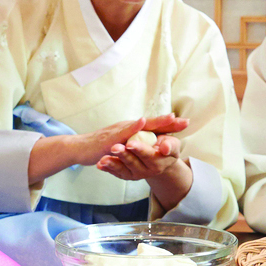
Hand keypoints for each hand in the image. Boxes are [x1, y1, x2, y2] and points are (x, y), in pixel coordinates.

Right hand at [32, 114, 191, 182]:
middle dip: (168, 121)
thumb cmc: (100, 148)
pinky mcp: (111, 136)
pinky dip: (133, 126)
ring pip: (141, 124)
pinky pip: (124, 131)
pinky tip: (142, 122)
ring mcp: (120, 130)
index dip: (169, 125)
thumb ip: (132, 145)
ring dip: (156, 121)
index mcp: (132, 130)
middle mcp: (128, 127)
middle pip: (151, 123)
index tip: (185, 123)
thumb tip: (143, 146)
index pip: (153, 127)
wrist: (80, 149)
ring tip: (171, 117)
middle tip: (185, 120)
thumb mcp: (120, 146)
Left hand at [93, 114, 195, 210]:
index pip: (148, 155)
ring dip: (112, 164)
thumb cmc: (166, 147)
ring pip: (123, 170)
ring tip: (103, 159)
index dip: (140, 149)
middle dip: (123, 155)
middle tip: (114, 147)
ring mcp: (135, 174)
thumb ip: (170, 145)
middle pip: (133, 163)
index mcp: (158, 162)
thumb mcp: (173, 145)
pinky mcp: (126, 175)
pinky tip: (99, 165)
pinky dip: (107, 169)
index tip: (130, 143)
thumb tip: (164, 148)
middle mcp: (146, 171)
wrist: (160, 159)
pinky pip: (116, 172)